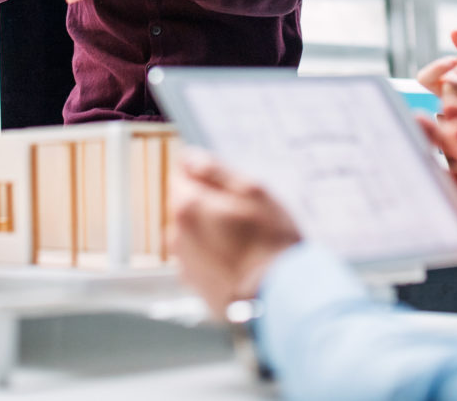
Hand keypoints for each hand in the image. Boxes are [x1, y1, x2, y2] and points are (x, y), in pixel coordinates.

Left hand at [171, 152, 302, 320]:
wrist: (279, 298)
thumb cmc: (271, 241)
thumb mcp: (253, 192)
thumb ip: (215, 171)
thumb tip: (188, 158)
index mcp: (187, 205)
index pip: (180, 174)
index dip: (205, 176)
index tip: (229, 188)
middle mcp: (177, 234)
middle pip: (185, 205)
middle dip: (208, 205)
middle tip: (242, 216)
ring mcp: (183, 262)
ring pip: (192, 233)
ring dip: (210, 231)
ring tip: (244, 243)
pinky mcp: (194, 286)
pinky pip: (199, 259)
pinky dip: (213, 256)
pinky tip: (239, 263)